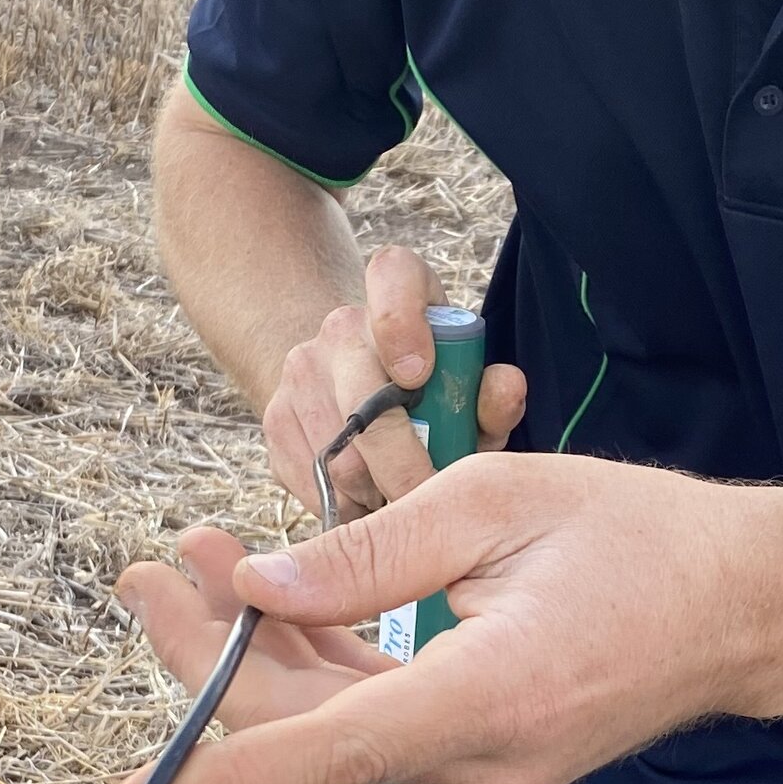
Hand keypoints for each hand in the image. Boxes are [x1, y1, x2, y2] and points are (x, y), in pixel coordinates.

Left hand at [111, 456, 782, 783]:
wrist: (747, 608)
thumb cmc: (637, 535)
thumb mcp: (498, 499)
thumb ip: (369, 550)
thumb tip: (256, 584)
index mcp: (489, 695)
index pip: (326, 751)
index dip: (215, 780)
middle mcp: (482, 761)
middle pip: (307, 735)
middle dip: (212, 659)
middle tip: (149, 570)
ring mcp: (484, 775)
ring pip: (332, 732)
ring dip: (257, 656)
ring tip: (194, 563)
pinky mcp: (484, 762)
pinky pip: (373, 727)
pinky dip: (317, 670)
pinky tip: (273, 604)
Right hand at [261, 243, 525, 521]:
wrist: (350, 376)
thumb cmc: (432, 386)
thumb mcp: (468, 384)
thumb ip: (492, 392)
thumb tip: (507, 387)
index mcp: (399, 290)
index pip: (392, 279)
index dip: (400, 326)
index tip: (416, 376)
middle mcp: (342, 325)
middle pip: (362, 404)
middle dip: (403, 468)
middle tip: (430, 503)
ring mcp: (300, 370)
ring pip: (340, 458)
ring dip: (378, 493)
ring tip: (405, 501)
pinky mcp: (275, 418)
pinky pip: (315, 481)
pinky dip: (348, 504)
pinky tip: (371, 500)